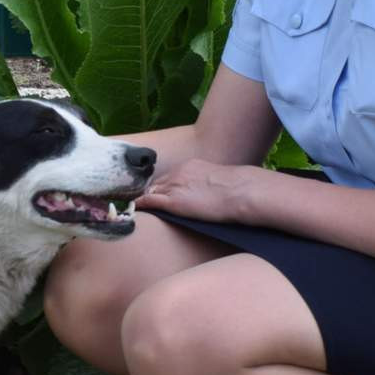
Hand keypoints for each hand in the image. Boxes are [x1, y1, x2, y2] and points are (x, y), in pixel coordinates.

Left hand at [135, 159, 261, 223]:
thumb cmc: (237, 189)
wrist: (240, 191)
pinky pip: (150, 201)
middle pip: (156, 183)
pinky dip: (141, 204)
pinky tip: (135, 208)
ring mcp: (174, 187)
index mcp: (189, 166)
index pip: (168, 177)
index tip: (155, 194)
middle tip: (140, 201)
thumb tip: (207, 193)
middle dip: (149, 192)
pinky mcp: (174, 202)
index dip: (160, 187)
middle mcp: (178, 173)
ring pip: (151, 192)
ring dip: (144, 199)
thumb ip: (205, 183)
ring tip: (134, 207)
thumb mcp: (217, 180)